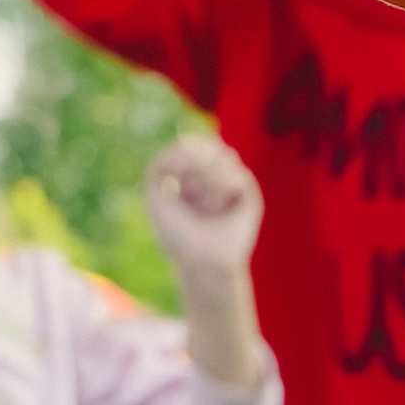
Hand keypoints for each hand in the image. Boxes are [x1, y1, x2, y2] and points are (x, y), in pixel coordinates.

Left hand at [145, 136, 262, 279]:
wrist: (200, 260)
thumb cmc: (176, 232)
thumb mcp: (156, 192)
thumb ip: (162, 162)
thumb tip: (186, 144)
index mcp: (190, 176)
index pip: (192, 144)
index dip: (185, 150)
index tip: (174, 170)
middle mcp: (212, 177)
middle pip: (210, 145)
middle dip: (197, 161)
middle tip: (188, 182)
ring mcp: (231, 185)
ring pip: (225, 155)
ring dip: (210, 174)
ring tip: (205, 199)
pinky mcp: (248, 195)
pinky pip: (238, 174)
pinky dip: (224, 184)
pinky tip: (219, 201)